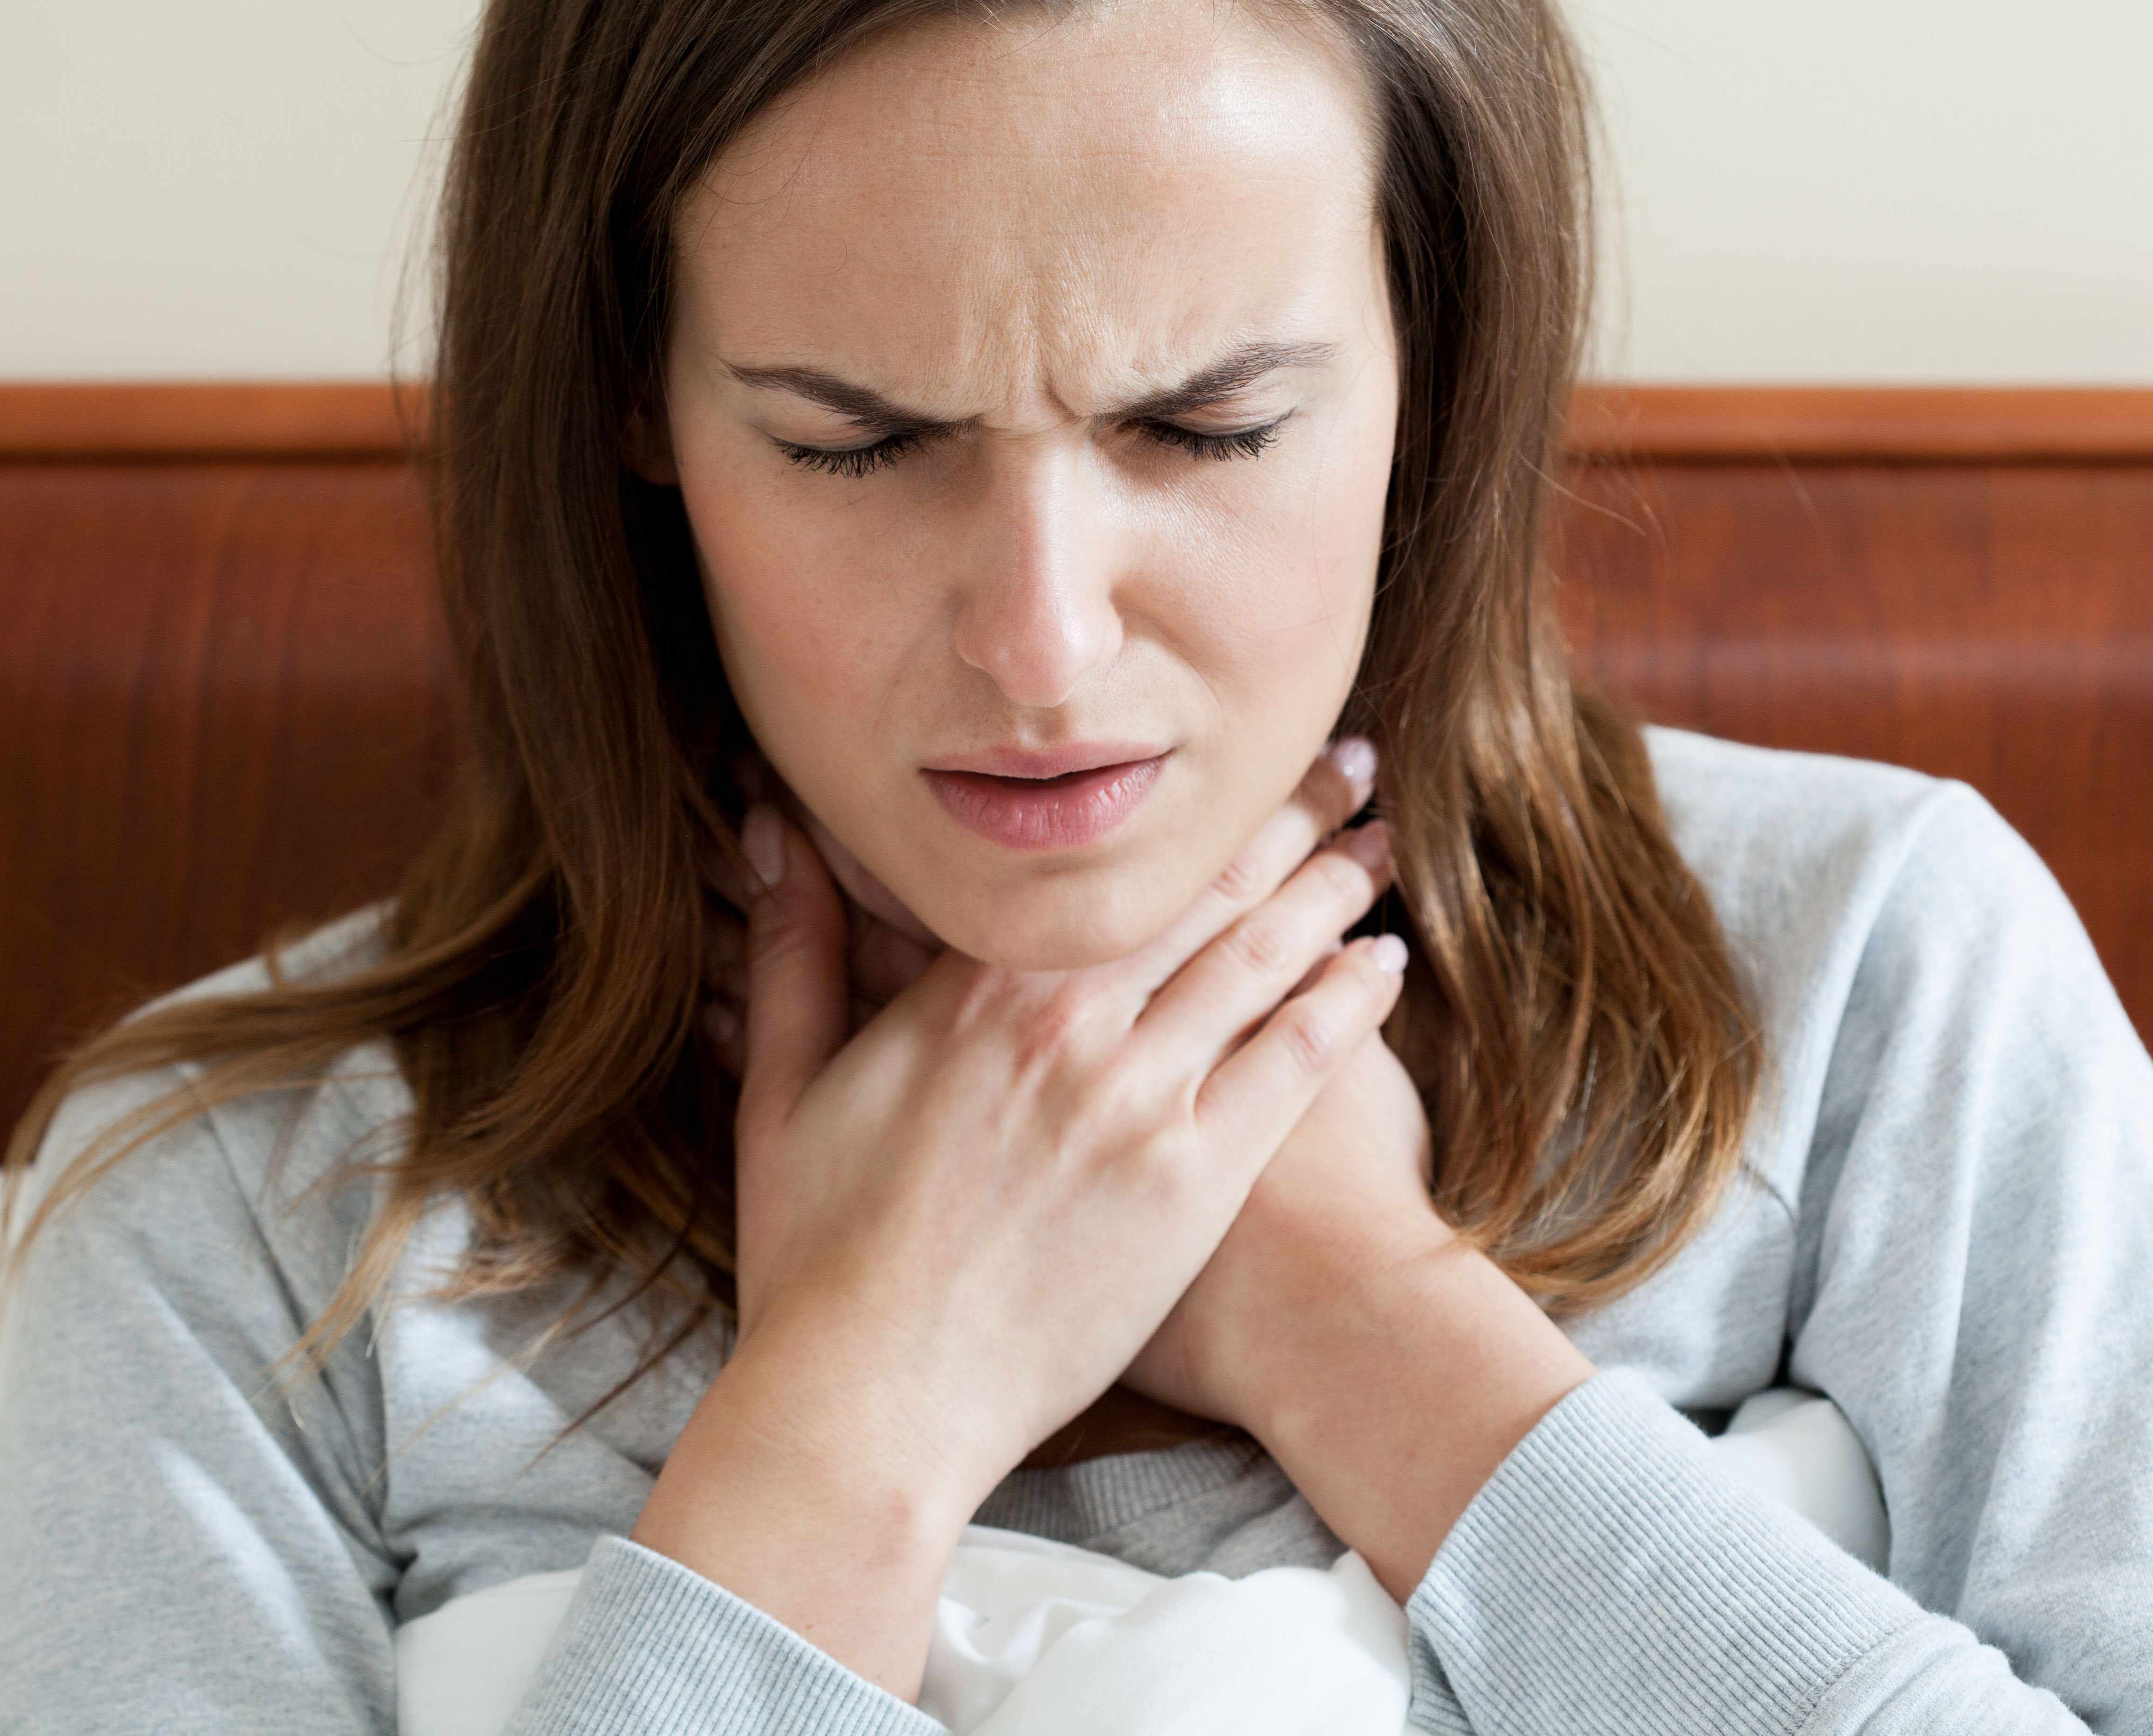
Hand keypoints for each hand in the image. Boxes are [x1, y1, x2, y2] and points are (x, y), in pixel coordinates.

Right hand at [718, 741, 1397, 1498]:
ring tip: (1382, 839)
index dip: (1179, 802)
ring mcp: (1138, 1097)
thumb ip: (796, 950)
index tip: (1229, 753)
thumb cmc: (817, 1258)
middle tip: (1349, 762)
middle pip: (1201, 888)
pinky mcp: (1193, 1180)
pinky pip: (1293, 1063)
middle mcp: (1069, 1020)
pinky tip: (1385, 962)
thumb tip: (767, 828)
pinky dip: (1346, 1002)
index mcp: (974, 988)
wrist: (875, 1399)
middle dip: (1284, 816)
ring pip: (1260, 958)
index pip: (1098, 861)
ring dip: (1330, 889)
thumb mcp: (781, 1090)